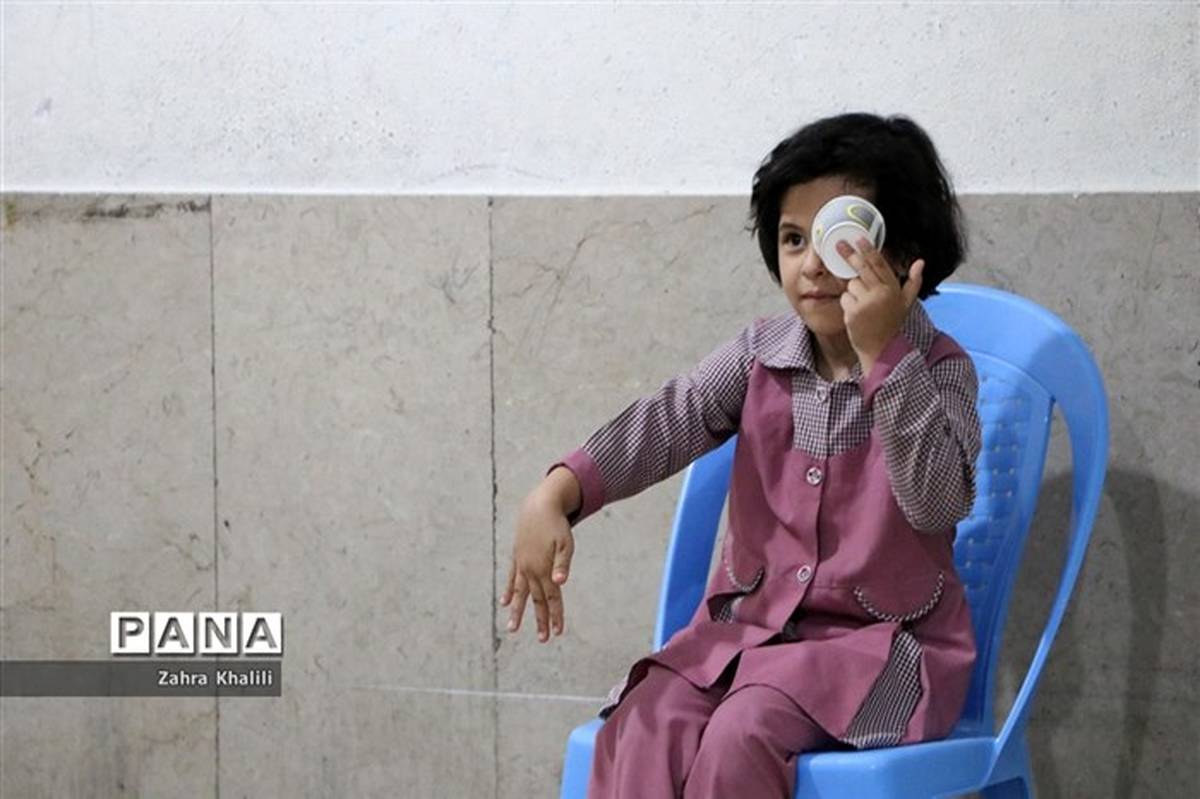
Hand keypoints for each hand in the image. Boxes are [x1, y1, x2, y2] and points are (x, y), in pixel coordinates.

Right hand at [500, 492, 575, 641]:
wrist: (539, 506)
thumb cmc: (557, 525)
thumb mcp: (565, 543)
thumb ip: (562, 564)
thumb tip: (560, 583)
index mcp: (544, 568)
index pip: (552, 597)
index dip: (555, 615)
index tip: (558, 632)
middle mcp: (531, 570)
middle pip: (537, 599)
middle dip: (540, 620)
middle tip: (543, 639)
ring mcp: (522, 564)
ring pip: (519, 593)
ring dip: (517, 611)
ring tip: (512, 628)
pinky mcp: (517, 557)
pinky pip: (511, 578)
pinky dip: (508, 591)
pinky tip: (504, 603)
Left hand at [837, 236, 924, 372]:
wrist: (881, 348)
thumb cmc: (891, 324)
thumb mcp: (906, 303)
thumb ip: (913, 282)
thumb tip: (920, 261)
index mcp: (893, 289)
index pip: (880, 265)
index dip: (869, 251)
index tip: (860, 239)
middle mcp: (881, 294)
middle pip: (862, 268)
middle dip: (851, 255)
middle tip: (840, 244)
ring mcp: (866, 302)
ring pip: (851, 285)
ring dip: (853, 292)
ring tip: (863, 306)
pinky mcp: (853, 312)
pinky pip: (844, 298)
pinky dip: (847, 304)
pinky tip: (857, 314)